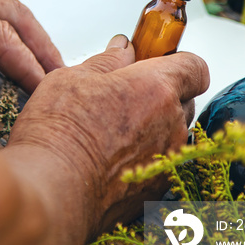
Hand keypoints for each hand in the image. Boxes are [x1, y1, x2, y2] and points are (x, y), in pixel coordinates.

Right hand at [6, 34, 208, 243]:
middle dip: (160, 94)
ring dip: (151, 128)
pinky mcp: (155, 191)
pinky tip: (109, 159)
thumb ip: (107, 61)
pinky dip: (142, 159)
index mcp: (156, 88)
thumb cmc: (58, 134)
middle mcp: (171, 125)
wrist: (50, 193)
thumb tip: (121, 50)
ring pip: (171, 134)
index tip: (156, 62)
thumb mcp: (73, 78)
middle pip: (183, 100)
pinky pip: (159, 165)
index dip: (177, 61)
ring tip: (110, 131)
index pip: (194, 67)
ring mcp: (166, 161)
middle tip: (122, 95)